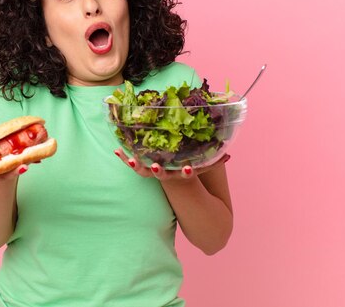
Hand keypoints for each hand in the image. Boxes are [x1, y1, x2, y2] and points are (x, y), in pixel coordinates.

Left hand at [114, 147, 230, 182]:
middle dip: (158, 171)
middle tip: (155, 167)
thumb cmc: (193, 170)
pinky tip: (117, 150)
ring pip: (144, 172)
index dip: (187, 172)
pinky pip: (133, 164)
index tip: (187, 170)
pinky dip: (125, 157)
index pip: (186, 175)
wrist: (181, 194)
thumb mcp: (204, 166)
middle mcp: (168, 175)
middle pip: (162, 175)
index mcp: (183, 174)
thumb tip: (228, 155)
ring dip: (137, 166)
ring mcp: (154, 172)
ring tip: (131, 160)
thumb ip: (214, 161)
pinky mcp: (144, 168)